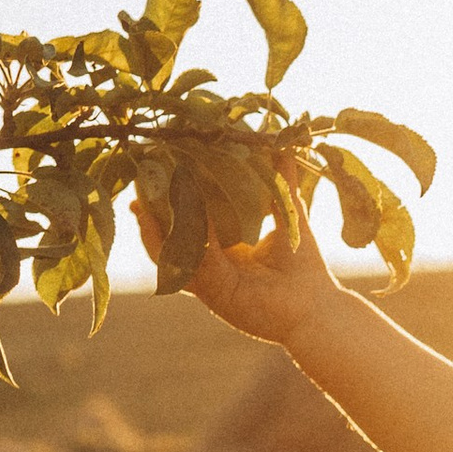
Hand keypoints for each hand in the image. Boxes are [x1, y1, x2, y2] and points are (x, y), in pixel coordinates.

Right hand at [135, 180, 347, 351]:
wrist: (317, 307)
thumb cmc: (304, 266)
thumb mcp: (288, 214)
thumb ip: (281, 182)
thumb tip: (281, 144)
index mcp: (221, 251)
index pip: (185, 225)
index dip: (167, 204)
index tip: (155, 177)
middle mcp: (209, 269)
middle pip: (166, 242)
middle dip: (148, 219)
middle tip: (135, 193)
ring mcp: (209, 284)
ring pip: (169, 257)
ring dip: (154, 233)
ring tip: (142, 208)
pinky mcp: (217, 295)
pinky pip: (196, 264)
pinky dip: (189, 241)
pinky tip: (184, 218)